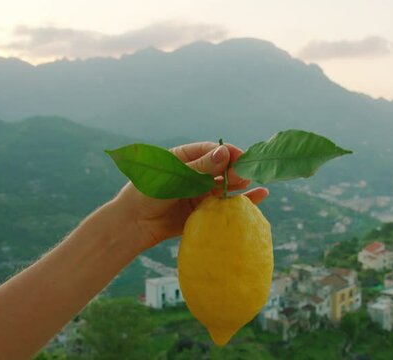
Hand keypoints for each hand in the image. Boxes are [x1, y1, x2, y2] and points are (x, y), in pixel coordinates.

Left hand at [111, 141, 268, 249]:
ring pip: (226, 186)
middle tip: (248, 175)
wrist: (133, 225)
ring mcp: (200, 192)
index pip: (212, 151)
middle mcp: (195, 174)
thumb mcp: (173, 178)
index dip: (228, 153)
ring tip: (256, 186)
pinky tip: (260, 196)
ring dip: (241, 185)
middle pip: (222, 168)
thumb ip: (199, 168)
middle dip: (236, 170)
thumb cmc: (147, 194)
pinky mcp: (204, 210)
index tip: (242, 158)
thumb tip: (225, 153)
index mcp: (185, 158)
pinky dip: (241, 201)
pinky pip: (224, 204)